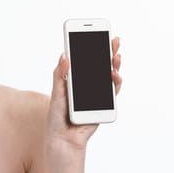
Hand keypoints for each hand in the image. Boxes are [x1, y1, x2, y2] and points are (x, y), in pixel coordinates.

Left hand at [47, 36, 122, 150]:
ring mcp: (97, 94)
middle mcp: (87, 85)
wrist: (64, 139)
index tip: (96, 33)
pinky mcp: (103, 105)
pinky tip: (114, 74)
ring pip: (108, 76)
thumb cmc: (57, 117)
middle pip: (100, 65)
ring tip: (116, 56)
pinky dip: (115, 83)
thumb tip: (64, 55)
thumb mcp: (57, 93)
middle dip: (108, 52)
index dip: (91, 46)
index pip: (85, 59)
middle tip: (114, 39)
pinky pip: (112, 92)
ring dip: (114, 65)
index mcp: (74, 80)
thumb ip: (60, 75)